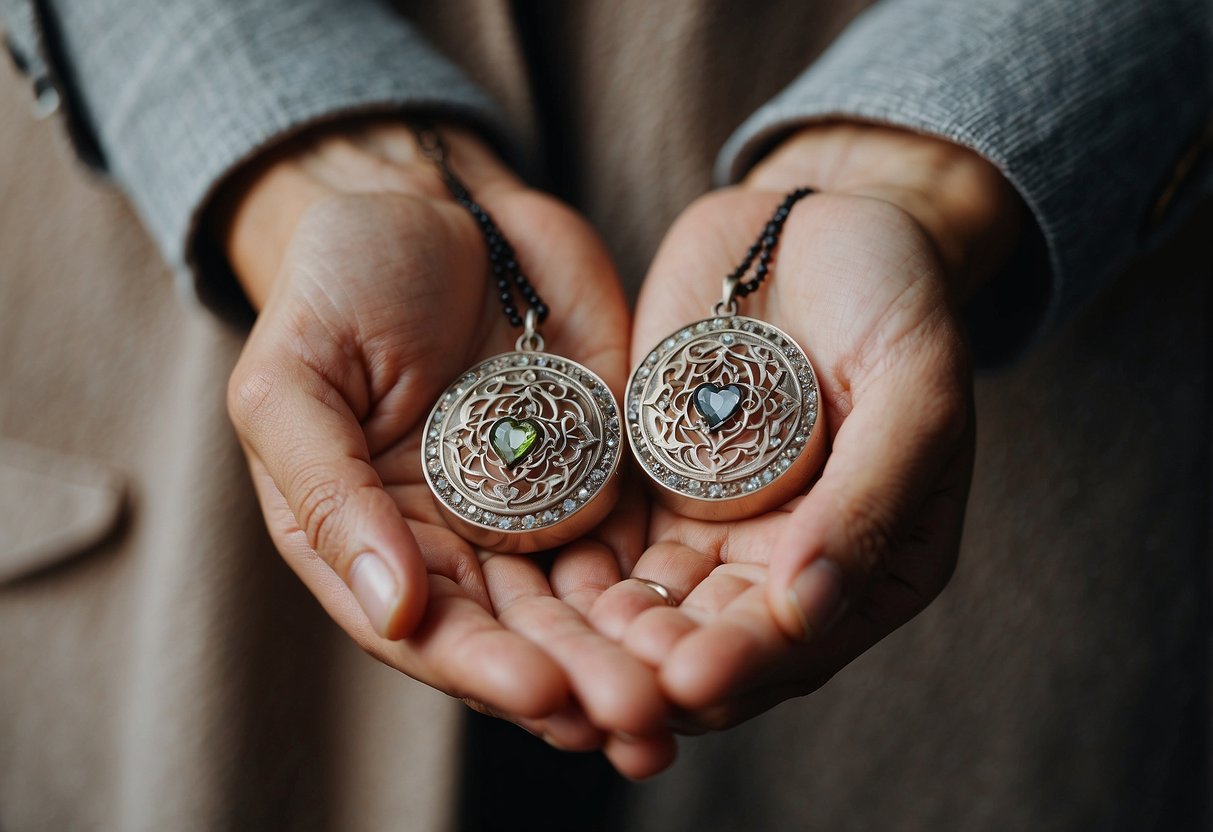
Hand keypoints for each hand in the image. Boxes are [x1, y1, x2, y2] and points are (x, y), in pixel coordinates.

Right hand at [217, 121, 670, 774]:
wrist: (437, 207)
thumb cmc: (339, 282)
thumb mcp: (293, 377)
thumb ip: (327, 490)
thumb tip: (390, 610)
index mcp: (377, 540)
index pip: (430, 630)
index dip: (484, 667)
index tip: (543, 692)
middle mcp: (461, 545)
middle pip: (525, 634)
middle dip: (580, 678)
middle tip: (638, 717)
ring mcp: (540, 509)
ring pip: (593, 604)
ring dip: (638, 652)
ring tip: (686, 692)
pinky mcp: (607, 469)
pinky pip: (645, 535)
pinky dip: (676, 579)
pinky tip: (719, 614)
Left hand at [591, 123, 1022, 735]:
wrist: (815, 221)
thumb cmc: (892, 297)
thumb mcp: (914, 389)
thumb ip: (869, 501)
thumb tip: (806, 613)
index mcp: (873, 566)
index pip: (801, 642)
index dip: (744, 666)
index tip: (687, 679)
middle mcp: (788, 567)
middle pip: (716, 644)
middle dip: (658, 674)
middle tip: (600, 697)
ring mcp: (716, 531)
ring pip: (655, 611)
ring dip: (605, 643)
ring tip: (554, 660)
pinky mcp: (654, 489)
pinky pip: (610, 549)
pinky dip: (577, 580)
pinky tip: (533, 597)